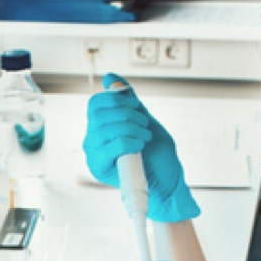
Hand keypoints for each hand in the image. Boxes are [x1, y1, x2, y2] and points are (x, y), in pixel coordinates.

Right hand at [83, 74, 200, 221]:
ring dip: (132, 128)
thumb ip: (128, 100)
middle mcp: (93, 140)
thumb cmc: (157, 157)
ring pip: (104, 128)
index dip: (116, 99)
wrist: (167, 184)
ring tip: (144, 138)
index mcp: (101, 127)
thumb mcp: (145, 120)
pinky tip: (140, 147)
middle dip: (127, 113)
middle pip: (98, 113)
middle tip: (144, 125)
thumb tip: (110, 77)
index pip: (95, 103)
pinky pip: (112, 145)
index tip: (135, 105)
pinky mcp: (99, 168)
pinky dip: (130, 141)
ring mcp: (94, 154)